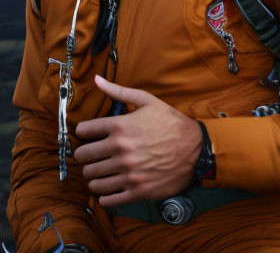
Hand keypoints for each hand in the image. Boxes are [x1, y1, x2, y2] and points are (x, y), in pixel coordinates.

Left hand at [73, 75, 201, 207]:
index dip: (84, 131)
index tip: (89, 134)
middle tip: (94, 153)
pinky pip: (106, 198)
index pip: (84, 131)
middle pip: (84, 157)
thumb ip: (119, 92)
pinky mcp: (135, 191)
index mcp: (120, 126)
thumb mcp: (148, 101)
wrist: (196, 149)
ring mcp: (127, 172)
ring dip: (94, 174)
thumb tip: (96, 80)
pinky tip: (110, 186)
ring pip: (92, 179)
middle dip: (86, 154)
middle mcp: (120, 150)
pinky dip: (104, 194)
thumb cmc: (171, 123)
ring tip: (102, 169)